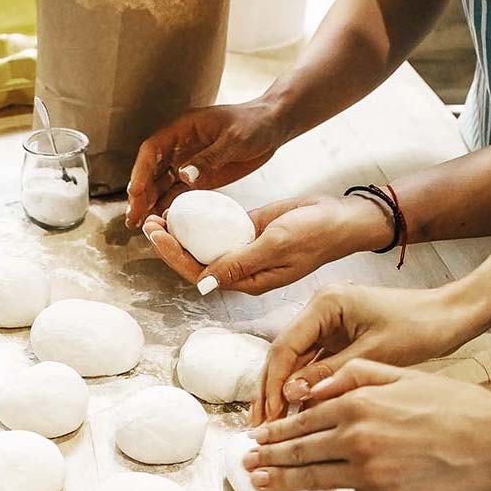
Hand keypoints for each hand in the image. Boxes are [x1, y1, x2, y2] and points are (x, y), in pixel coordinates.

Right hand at [126, 99, 286, 227]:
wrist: (274, 127)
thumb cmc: (255, 124)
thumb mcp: (234, 139)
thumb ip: (209, 158)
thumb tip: (184, 175)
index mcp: (182, 129)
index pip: (152, 150)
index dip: (140, 171)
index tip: (136, 192)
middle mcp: (179, 147)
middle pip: (150, 170)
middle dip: (139, 194)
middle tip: (133, 217)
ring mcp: (187, 163)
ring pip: (160, 185)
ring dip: (149, 203)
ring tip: (140, 224)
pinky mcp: (198, 177)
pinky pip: (177, 193)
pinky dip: (167, 206)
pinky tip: (161, 221)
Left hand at [141, 193, 392, 294]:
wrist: (341, 218)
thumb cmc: (316, 235)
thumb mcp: (277, 246)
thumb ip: (241, 263)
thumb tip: (203, 283)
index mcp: (245, 280)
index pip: (199, 273)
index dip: (174, 257)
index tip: (156, 236)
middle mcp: (240, 269)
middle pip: (194, 261)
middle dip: (169, 245)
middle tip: (148, 222)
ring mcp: (243, 250)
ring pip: (202, 245)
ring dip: (179, 233)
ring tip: (157, 215)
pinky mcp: (247, 231)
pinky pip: (217, 228)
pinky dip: (199, 220)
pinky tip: (182, 207)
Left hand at [241, 361, 490, 490]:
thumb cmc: (456, 407)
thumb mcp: (404, 375)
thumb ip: (355, 376)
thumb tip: (312, 384)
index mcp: (358, 405)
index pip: (303, 419)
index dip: (275, 430)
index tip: (256, 436)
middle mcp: (356, 438)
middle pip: (298, 449)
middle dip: (267, 456)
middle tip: (244, 460)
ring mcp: (366, 474)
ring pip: (307, 478)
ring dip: (275, 481)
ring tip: (254, 482)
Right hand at [251, 283, 474, 423]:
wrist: (450, 316)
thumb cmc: (419, 328)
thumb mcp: (372, 355)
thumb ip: (328, 375)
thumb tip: (289, 395)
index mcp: (325, 304)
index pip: (284, 348)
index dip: (272, 384)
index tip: (267, 415)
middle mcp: (319, 310)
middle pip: (283, 355)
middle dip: (270, 392)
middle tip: (260, 426)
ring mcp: (326, 324)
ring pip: (294, 363)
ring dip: (283, 393)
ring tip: (272, 426)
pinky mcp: (336, 337)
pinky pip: (311, 366)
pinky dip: (304, 389)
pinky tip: (296, 414)